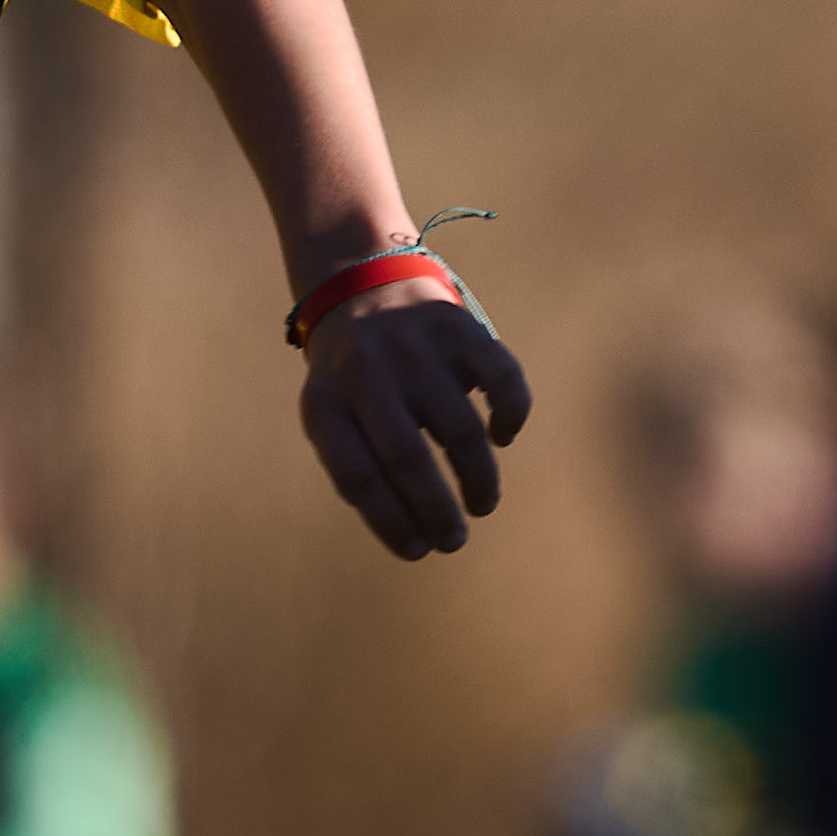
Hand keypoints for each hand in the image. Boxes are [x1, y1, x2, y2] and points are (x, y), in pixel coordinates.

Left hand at [298, 287, 528, 558]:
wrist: (364, 284)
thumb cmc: (351, 375)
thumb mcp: (331, 411)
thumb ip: (358, 463)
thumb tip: (414, 532)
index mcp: (327, 401)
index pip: (358, 477)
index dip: (390, 522)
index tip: (418, 551)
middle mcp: (368, 372)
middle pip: (407, 458)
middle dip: (437, 511)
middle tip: (455, 541)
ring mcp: (415, 348)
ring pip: (459, 430)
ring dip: (478, 479)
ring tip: (482, 504)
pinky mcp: (459, 327)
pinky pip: (500, 382)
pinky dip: (510, 416)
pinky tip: (503, 436)